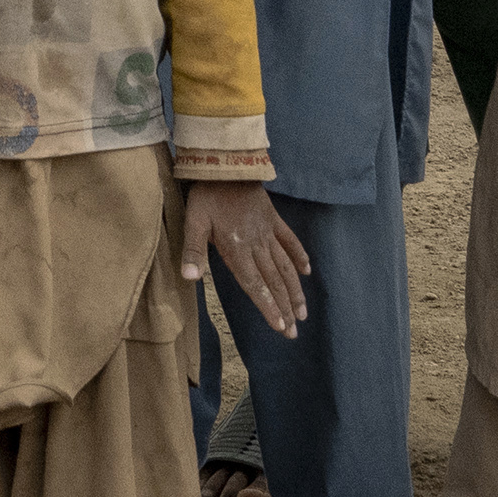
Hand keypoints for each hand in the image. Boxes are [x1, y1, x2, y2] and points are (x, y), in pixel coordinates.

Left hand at [184, 181, 309, 337]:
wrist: (226, 164)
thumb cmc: (206, 195)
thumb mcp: (193, 222)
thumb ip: (193, 251)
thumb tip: (190, 279)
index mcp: (237, 250)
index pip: (255, 285)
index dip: (268, 307)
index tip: (281, 327)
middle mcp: (257, 245)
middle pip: (273, 282)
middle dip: (285, 308)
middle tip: (294, 332)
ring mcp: (268, 232)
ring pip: (285, 267)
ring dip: (295, 290)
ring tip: (303, 313)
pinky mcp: (274, 219)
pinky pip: (290, 241)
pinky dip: (299, 256)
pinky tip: (307, 272)